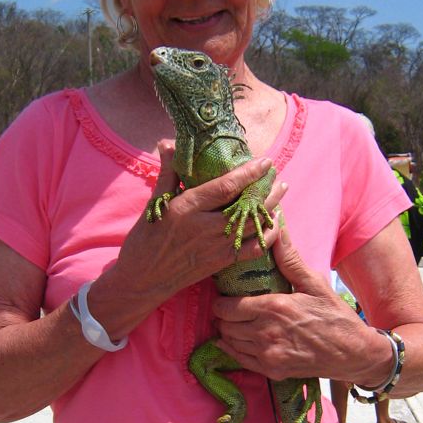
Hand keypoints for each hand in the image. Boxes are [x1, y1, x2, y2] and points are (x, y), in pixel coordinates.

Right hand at [92, 143, 286, 331]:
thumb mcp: (156, 204)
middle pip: (246, 206)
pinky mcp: (221, 262)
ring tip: (279, 195)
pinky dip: (267, 237)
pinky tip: (272, 225)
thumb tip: (168, 143)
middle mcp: (205, 227)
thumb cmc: (145, 240)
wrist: (143, 280)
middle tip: (278, 178)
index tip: (265, 162)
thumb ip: (168, 173)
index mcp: (187, 208)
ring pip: (254, 227)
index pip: (225, 186)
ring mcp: (216, 247)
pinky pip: (253, 249)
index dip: (248, 173)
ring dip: (271, 210)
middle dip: (267, 191)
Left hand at [211, 230, 376, 380]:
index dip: (222, 301)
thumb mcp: (315, 284)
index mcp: (274, 307)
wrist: (353, 353)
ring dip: (228, 332)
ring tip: (235, 323)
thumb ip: (290, 260)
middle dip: (224, 316)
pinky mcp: (272, 371)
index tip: (225, 296)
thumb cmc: (335, 317)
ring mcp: (268, 355)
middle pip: (225, 325)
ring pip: (230, 342)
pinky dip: (232, 350)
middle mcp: (266, 333)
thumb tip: (277, 230)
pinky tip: (233, 342)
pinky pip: (240, 359)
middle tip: (230, 309)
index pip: (227, 307)